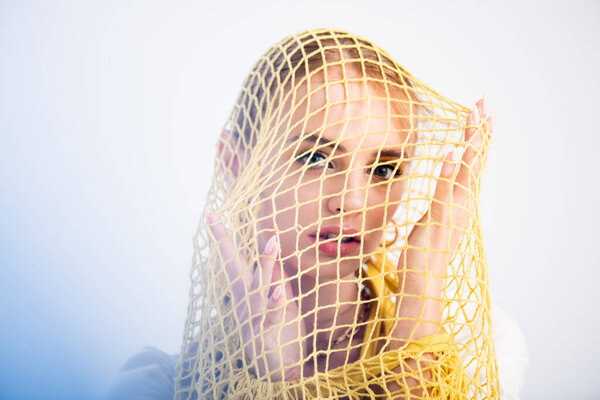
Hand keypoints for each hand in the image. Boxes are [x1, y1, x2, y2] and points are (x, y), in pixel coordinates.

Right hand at [206, 212, 305, 380]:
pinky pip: (269, 317)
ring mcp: (251, 319)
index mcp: (246, 292)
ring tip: (273, 242)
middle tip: (221, 218)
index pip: (233, 260)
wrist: (281, 370)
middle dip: (227, 245)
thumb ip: (276, 279)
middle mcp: (244, 303)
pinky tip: (279, 292)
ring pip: (256, 289)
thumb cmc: (280, 332)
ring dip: (266, 266)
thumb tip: (273, 253)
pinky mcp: (263, 335)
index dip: (222, 237)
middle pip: (235, 270)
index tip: (211, 214)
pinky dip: (274, 304)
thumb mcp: (280, 301)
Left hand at [393, 95, 493, 340]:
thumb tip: (441, 184)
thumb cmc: (424, 253)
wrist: (423, 282)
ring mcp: (452, 212)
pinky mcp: (438, 220)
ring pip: (465, 172)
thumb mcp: (432, 219)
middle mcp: (461, 204)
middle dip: (480, 131)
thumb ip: (440, 199)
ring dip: (470, 144)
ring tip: (475, 117)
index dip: (478, 138)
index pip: (471, 163)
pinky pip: (444, 193)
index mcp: (459, 202)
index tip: (482, 114)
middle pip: (474, 161)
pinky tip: (452, 152)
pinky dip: (449, 173)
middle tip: (486, 102)